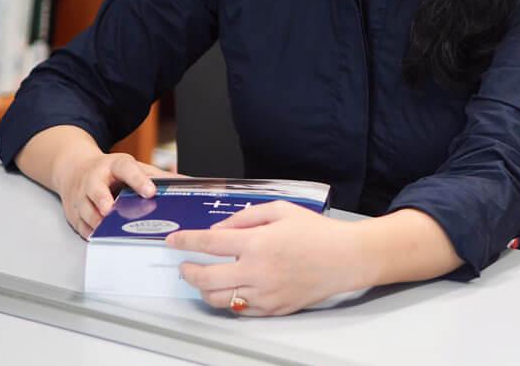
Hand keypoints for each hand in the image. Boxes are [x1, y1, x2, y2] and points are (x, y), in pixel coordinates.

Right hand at [56, 151, 177, 238]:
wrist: (75, 169)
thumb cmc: (110, 171)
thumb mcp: (133, 166)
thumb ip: (156, 175)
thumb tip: (187, 182)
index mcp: (114, 165)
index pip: (126, 168)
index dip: (138, 179)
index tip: (150, 191)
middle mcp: (94, 179)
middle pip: (96, 190)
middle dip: (104, 201)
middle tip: (113, 211)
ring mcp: (80, 196)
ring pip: (86, 211)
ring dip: (98, 222)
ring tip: (111, 231)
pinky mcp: (73, 212)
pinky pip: (81, 226)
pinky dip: (91, 233)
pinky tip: (103, 239)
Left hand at [166, 201, 362, 316]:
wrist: (345, 258)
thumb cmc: (317, 232)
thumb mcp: (281, 210)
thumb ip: (246, 217)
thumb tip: (220, 228)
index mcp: (258, 243)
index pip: (209, 243)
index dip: (186, 241)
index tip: (174, 241)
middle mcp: (257, 271)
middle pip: (206, 277)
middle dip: (187, 271)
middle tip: (183, 265)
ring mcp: (264, 293)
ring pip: (219, 299)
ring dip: (204, 288)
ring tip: (203, 278)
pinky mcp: (273, 309)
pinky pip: (239, 309)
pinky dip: (228, 300)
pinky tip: (229, 289)